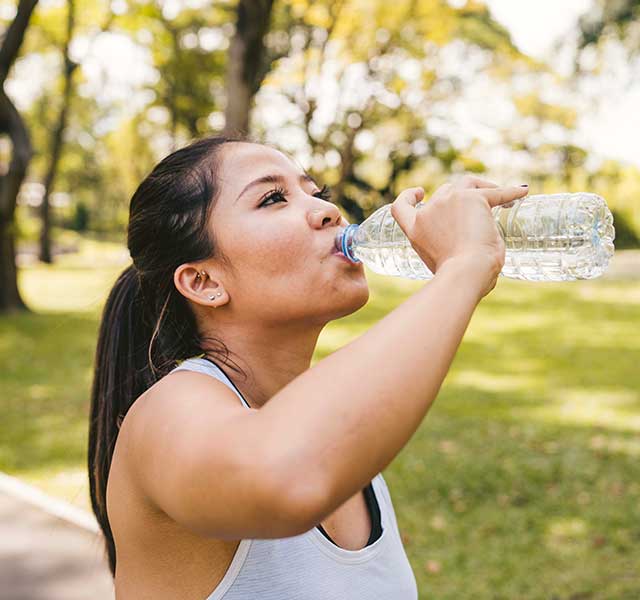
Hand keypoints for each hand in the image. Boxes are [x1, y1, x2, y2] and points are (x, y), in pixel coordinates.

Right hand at [390, 175, 528, 296]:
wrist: (464, 272)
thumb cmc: (456, 278)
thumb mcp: (443, 263)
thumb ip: (451, 251)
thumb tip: (476, 249)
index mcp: (415, 231)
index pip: (400, 207)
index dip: (409, 197)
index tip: (420, 192)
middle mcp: (428, 212)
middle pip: (443, 193)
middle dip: (459, 197)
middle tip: (479, 207)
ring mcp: (449, 201)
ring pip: (466, 184)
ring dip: (481, 188)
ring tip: (499, 196)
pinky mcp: (473, 199)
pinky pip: (497, 193)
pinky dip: (511, 192)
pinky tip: (523, 192)